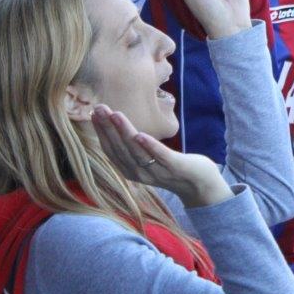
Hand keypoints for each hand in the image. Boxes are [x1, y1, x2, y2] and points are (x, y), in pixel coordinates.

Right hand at [91, 105, 232, 208]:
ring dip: (125, 132)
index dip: (102, 133)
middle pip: (121, 150)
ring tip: (115, 115)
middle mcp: (141, 173)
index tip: (94, 114)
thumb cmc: (171, 166)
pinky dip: (150, 146)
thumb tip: (118, 123)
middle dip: (108, 129)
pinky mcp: (175, 167)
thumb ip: (133, 146)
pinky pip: (160, 156)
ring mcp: (158, 171)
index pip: (112, 151)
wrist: (200, 184)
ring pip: (137, 151)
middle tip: (99, 109)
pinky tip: (140, 134)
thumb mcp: (148, 157)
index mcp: (131, 170)